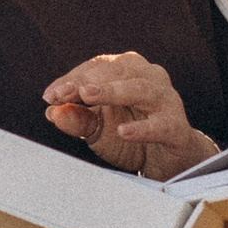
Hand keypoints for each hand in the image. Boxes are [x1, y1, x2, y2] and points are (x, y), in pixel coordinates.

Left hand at [42, 50, 212, 178]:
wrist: (167, 160)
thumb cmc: (133, 133)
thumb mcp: (98, 128)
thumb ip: (77, 119)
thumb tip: (53, 113)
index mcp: (128, 71)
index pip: (97, 67)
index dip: (72, 79)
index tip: (50, 95)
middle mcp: (149, 78)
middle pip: (118, 71)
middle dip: (87, 81)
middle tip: (64, 94)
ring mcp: (166, 100)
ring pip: (141, 89)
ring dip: (113, 91)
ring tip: (88, 96)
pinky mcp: (176, 127)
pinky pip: (160, 125)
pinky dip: (141, 128)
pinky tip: (123, 131)